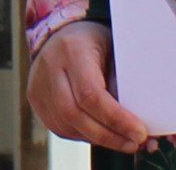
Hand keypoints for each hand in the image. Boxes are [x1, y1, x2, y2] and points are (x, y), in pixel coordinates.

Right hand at [25, 21, 153, 154]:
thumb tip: (140, 118)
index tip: (139, 132)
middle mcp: (49, 68)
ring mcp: (38, 85)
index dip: (116, 118)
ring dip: (98, 138)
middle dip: (108, 135)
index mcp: (72, 50)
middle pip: (75, 114)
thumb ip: (121, 81)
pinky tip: (102, 133)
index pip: (90, 93)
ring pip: (67, 125)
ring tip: (123, 140)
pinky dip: (84, 135)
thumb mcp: (112, 49)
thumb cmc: (94, 42)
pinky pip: (61, 127)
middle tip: (134, 142)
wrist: (60, 33)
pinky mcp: (36, 99)